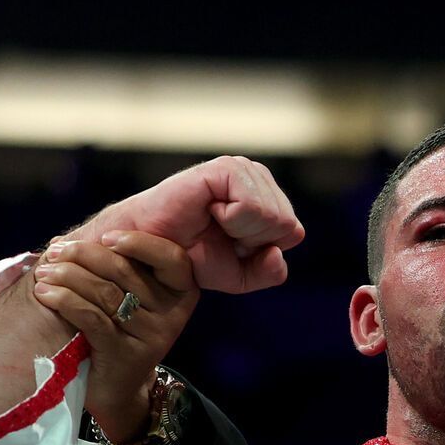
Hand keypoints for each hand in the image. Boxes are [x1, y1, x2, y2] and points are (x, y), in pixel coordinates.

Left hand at [30, 230, 200, 442]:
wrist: (114, 387)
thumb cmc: (116, 331)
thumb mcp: (129, 297)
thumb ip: (119, 266)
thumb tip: (75, 235)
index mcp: (180, 292)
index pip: (172, 259)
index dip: (140, 244)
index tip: (106, 238)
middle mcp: (173, 314)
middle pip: (126, 271)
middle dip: (84, 255)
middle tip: (55, 252)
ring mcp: (153, 336)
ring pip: (105, 293)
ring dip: (67, 277)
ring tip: (43, 273)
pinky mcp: (127, 356)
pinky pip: (92, 318)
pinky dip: (64, 300)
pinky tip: (45, 294)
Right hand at [85, 156, 302, 293]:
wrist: (152, 250)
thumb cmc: (193, 256)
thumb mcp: (241, 276)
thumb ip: (270, 272)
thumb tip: (277, 253)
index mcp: (267, 197)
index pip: (293, 232)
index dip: (261, 249)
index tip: (231, 244)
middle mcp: (257, 177)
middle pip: (285, 225)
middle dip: (251, 241)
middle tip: (219, 234)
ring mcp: (242, 169)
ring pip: (271, 216)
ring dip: (239, 232)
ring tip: (212, 221)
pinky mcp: (225, 168)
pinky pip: (251, 206)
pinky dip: (231, 220)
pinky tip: (209, 211)